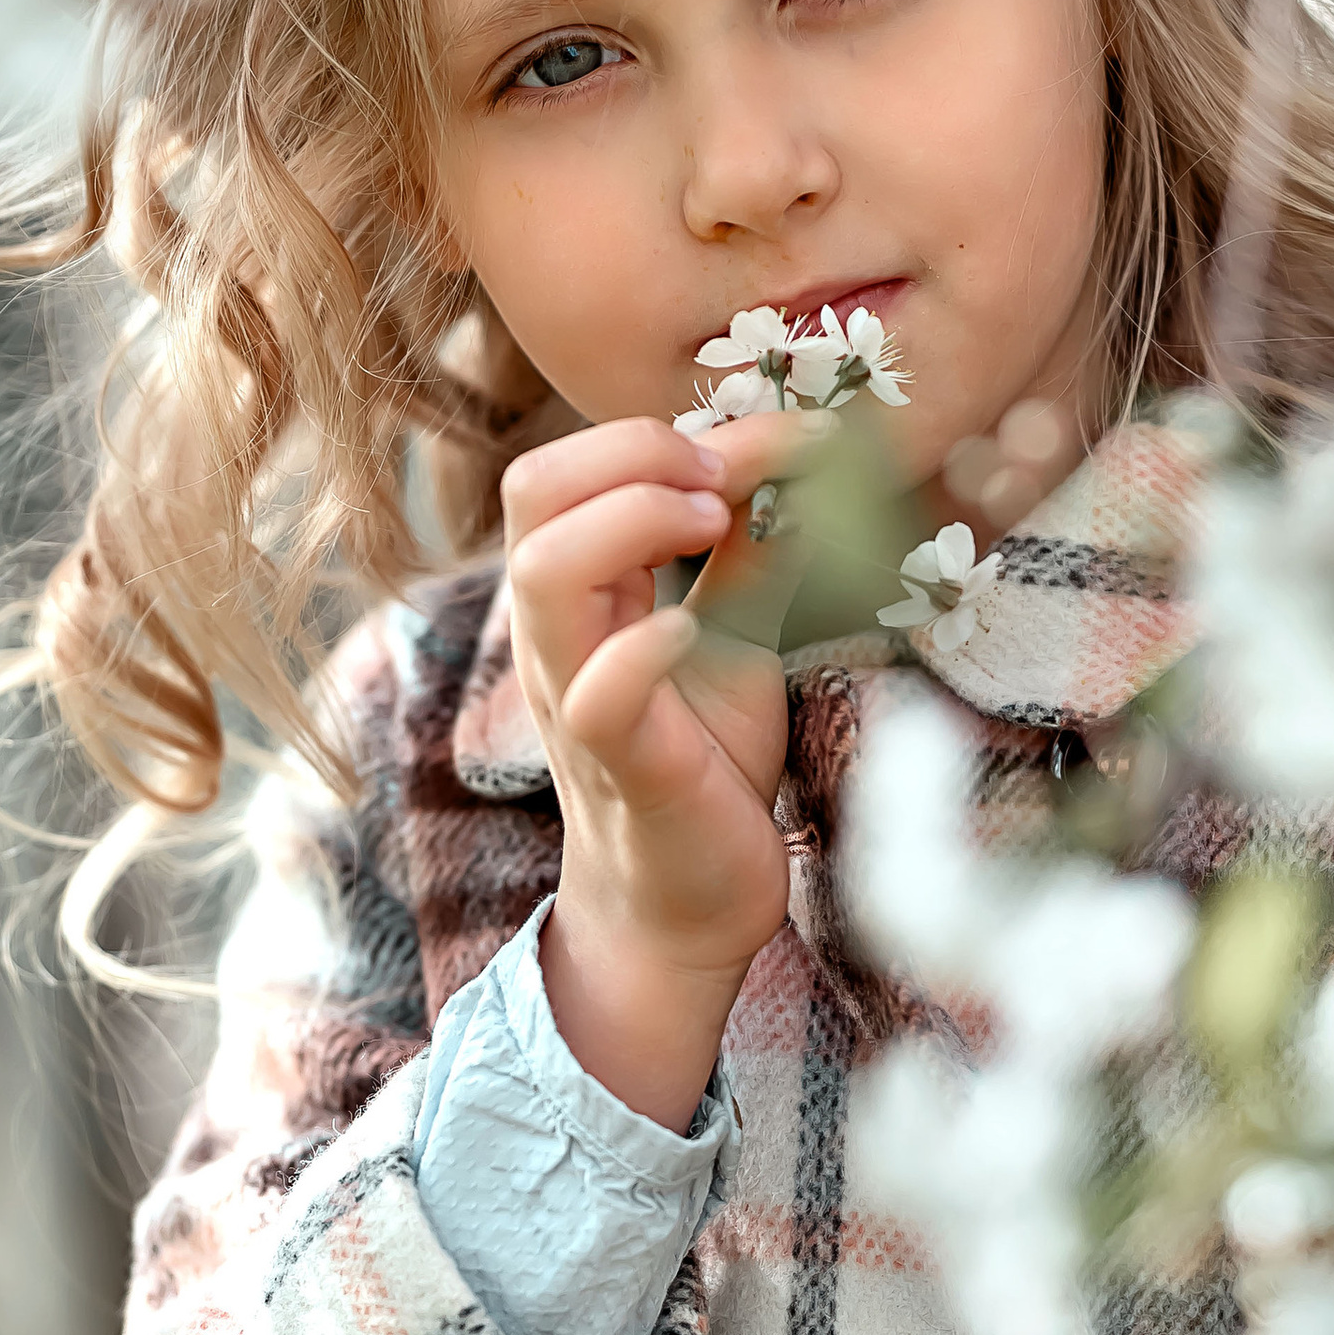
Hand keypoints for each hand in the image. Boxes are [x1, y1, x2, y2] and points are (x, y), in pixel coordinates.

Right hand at [502, 411, 811, 1127]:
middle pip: (532, 491)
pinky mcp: (622, 764)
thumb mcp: (737, 637)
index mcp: (580, 594)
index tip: (762, 442)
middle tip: (720, 476)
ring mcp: (579, 697)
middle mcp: (560, 635)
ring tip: (712, 527)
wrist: (688, 901)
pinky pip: (602, 690)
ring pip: (546, 573)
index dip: (654, 433)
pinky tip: (699, 631)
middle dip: (630, 452)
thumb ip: (752, 556)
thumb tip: (801, 464)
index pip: (566, 469)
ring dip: (635, 522)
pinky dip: (648, 644)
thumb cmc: (703, 762)